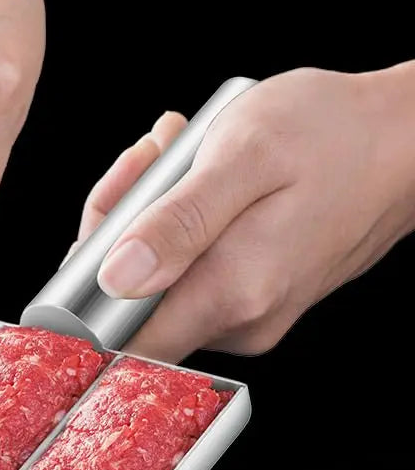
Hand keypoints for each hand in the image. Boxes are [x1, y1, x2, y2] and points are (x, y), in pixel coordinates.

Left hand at [76, 64, 414, 364]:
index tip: (105, 223)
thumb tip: (115, 278)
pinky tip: (195, 179)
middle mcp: (239, 323)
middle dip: (117, 234)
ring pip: (157, 289)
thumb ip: (176, 222)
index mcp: (230, 294)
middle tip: (148, 161)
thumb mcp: (243, 156)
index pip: (119, 338)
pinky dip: (179, 231)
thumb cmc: (332, 132)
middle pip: (131, 309)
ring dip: (147, 222)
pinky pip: (189, 277)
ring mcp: (248, 318)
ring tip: (177, 155)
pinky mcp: (255, 302)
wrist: (408, 137)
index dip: (87, 289)